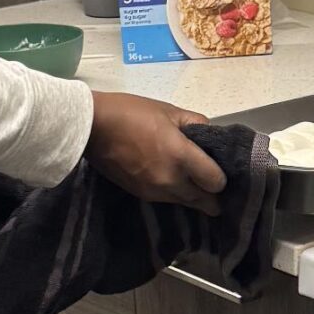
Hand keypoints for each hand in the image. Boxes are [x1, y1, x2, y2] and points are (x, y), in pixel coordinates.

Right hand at [86, 94, 225, 214]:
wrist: (92, 127)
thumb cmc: (132, 113)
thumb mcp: (169, 110)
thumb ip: (196, 124)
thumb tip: (211, 136)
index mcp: (181, 157)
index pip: (216, 182)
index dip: (222, 178)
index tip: (220, 171)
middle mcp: (171, 181)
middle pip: (204, 202)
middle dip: (212, 196)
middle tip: (214, 186)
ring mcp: (154, 192)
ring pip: (185, 203)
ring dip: (193, 197)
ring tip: (196, 184)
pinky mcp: (140, 195)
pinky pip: (167, 200)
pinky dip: (174, 194)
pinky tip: (172, 181)